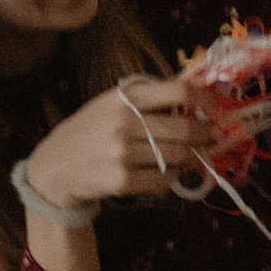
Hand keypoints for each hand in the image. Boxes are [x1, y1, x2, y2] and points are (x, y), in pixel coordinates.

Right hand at [24, 76, 223, 213]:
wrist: (55, 167)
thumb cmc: (90, 130)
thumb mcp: (111, 103)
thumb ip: (149, 96)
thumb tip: (196, 89)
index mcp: (123, 98)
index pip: (178, 92)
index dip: (206, 99)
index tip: (216, 106)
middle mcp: (123, 123)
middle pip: (186, 128)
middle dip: (205, 134)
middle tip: (210, 136)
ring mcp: (122, 153)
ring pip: (180, 156)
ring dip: (192, 156)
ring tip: (190, 154)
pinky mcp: (123, 181)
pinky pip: (165, 178)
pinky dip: (173, 175)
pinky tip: (167, 170)